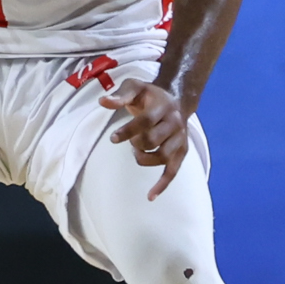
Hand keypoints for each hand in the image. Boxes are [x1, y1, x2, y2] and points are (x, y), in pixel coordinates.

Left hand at [98, 79, 191, 196]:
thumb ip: (120, 95)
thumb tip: (102, 101)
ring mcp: (180, 138)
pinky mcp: (182, 151)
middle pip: (154, 140)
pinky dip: (163, 184)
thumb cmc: (149, 94)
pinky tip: (150, 196)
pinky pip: (173, 171)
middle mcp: (175, 123)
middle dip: (137, 143)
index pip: (146, 121)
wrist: (175, 98)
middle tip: (130, 140)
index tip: (113, 138)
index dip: (128, 131)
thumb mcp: (134, 87)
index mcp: (163, 107)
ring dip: (145, 158)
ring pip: (163, 157)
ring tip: (136, 152)